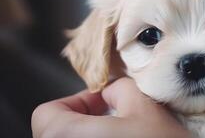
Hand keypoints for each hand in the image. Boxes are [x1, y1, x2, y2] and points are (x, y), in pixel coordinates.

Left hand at [32, 78, 189, 137]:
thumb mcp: (143, 104)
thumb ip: (118, 86)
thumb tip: (109, 92)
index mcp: (67, 137)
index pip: (46, 113)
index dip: (75, 101)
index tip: (103, 101)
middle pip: (55, 130)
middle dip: (84, 117)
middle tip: (113, 115)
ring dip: (90, 133)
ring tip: (120, 132)